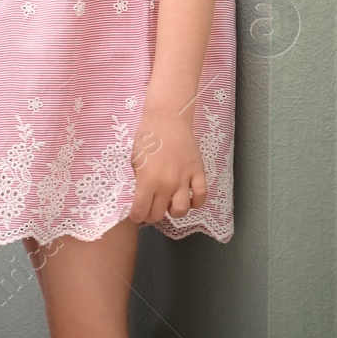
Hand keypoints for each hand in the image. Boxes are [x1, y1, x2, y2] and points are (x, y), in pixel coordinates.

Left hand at [129, 109, 207, 224]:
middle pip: (159, 214)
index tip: (136, 215)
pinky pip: (201, 196)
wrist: (167, 121)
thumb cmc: (147, 139)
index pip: (141, 211)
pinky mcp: (198, 173)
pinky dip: (196, 203)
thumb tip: (142, 196)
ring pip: (182, 210)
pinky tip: (189, 199)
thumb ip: (139, 181)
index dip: (137, 216)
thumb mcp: (135, 161)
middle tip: (150, 210)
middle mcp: (166, 184)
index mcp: (147, 180)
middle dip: (152, 216)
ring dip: (173, 212)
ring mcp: (184, 179)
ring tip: (169, 205)